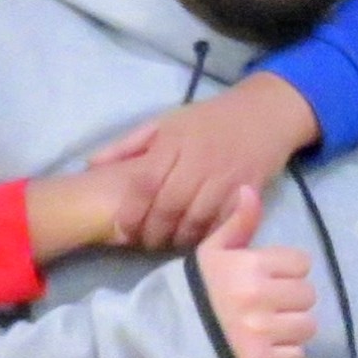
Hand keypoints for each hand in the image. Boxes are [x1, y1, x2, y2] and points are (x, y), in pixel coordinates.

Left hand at [74, 79, 322, 255]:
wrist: (265, 113)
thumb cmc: (209, 119)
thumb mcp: (165, 122)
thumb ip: (127, 144)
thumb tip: (91, 165)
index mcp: (174, 141)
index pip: (145, 183)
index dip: (132, 212)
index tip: (124, 230)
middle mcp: (199, 160)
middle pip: (170, 207)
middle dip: (154, 232)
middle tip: (146, 243)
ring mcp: (226, 177)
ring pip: (197, 220)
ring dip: (179, 239)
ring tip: (169, 244)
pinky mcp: (248, 190)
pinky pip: (224, 222)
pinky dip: (208, 236)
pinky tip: (198, 240)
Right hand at [187, 185, 316, 357]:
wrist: (163, 336)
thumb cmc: (193, 289)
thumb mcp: (212, 251)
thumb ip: (238, 223)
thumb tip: (249, 189)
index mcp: (250, 265)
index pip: (301, 263)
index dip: (288, 270)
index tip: (270, 278)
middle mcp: (258, 296)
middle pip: (308, 295)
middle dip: (291, 299)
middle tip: (270, 305)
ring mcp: (260, 331)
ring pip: (307, 325)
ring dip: (292, 328)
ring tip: (270, 327)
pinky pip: (297, 356)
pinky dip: (286, 355)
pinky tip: (267, 347)